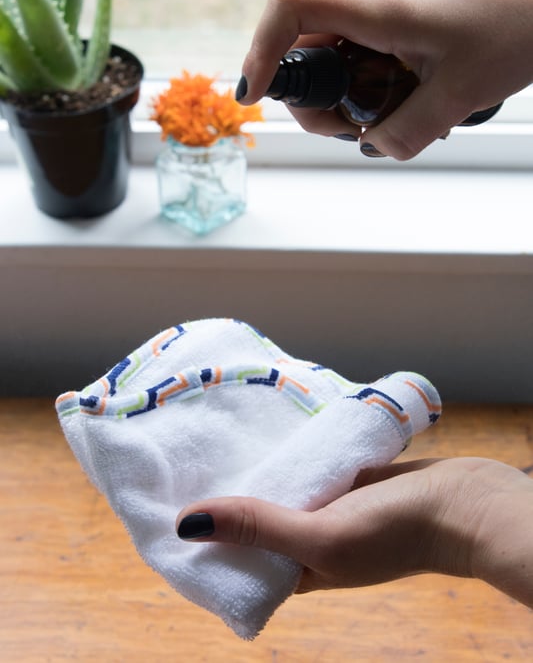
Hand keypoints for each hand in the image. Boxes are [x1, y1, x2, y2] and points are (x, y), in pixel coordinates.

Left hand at [176, 457, 532, 606]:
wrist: (458, 503)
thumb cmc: (394, 534)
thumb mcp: (321, 538)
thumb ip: (260, 527)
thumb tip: (187, 523)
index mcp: (295, 571)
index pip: (234, 560)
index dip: (202, 538)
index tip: (164, 508)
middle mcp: (303, 541)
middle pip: (251, 519)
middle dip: (223, 495)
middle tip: (179, 463)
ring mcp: (322, 507)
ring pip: (276, 488)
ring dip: (253, 470)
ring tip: (210, 442)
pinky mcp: (338, 479)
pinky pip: (301, 466)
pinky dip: (283, 455)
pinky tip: (259, 431)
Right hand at [237, 0, 532, 158]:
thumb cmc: (516, 30)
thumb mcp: (459, 97)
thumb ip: (406, 133)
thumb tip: (373, 146)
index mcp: (378, 3)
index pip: (289, 11)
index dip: (260, 53)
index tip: (256, 94)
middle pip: (306, 44)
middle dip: (316, 97)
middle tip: (351, 131)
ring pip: (333, 46)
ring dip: (345, 89)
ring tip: (388, 116)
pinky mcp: (397, 1)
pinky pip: (358, 39)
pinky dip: (364, 73)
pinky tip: (401, 94)